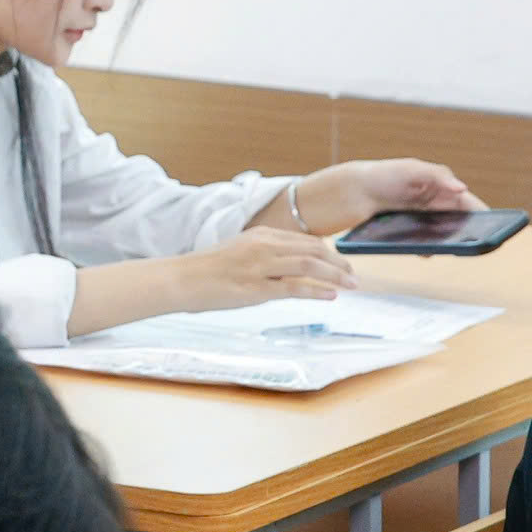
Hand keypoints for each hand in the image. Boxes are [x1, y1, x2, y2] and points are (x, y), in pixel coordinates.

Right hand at [176, 227, 357, 310]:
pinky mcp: (255, 287)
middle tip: (353, 274)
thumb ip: (262, 256)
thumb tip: (284, 270)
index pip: (304, 239)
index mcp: (260, 235)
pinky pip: (294, 287)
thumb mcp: (236, 253)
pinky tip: (330, 296)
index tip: (340, 262)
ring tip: (351, 285)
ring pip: (309, 265)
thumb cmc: (203, 270)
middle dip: (338, 262)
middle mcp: (263, 246)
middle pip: (313, 250)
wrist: (178, 279)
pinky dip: (317, 291)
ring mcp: (260, 266)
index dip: (328, 251)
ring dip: (335, 275)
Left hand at [302, 159, 480, 234]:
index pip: (469, 203)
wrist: (351, 190)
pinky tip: (426, 252)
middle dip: (467, 232)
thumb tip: (461, 189)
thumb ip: (438, 176)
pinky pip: (424, 242)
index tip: (492, 227)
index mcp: (442, 188)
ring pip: (443, 235)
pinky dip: (427, 247)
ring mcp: (423, 220)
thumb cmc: (385, 174)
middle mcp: (436, 205)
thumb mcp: (412, 169)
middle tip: (472, 241)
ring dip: (447, 241)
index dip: (482, 215)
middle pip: (459, 222)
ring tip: (449, 248)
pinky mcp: (408, 231)